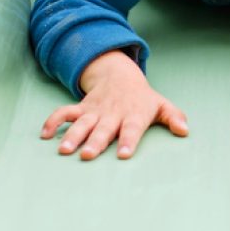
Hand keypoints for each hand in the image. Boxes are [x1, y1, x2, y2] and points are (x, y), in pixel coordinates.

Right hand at [40, 50, 188, 159]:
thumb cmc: (143, 98)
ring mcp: (95, 110)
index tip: (123, 155)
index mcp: (134, 115)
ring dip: (72, 135)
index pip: (132, 129)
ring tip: (64, 150)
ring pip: (82, 123)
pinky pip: (64, 113)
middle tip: (86, 156)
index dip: (128, 141)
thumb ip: (174, 117)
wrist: (120, 74)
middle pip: (103, 129)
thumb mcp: (161, 105)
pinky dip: (53, 121)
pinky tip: (44, 134)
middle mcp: (113, 114)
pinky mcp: (81, 108)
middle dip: (95, 142)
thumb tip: (185, 131)